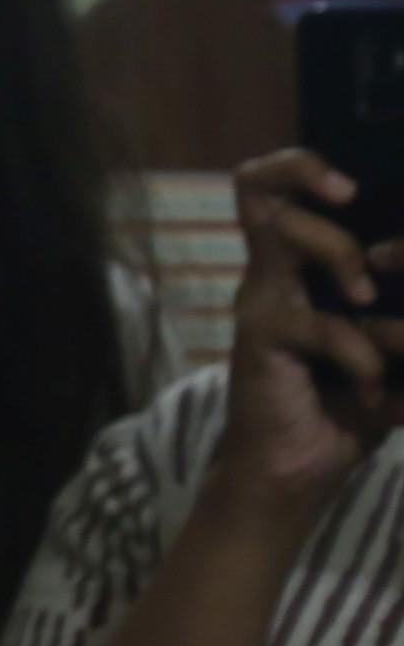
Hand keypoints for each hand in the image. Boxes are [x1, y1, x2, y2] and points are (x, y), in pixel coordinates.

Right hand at [220, 149, 393, 510]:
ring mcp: (261, 303)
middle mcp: (271, 277)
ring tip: (366, 297)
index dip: (303, 167)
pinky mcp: (261, 338)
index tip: (354, 188)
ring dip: (342, 253)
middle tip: (348, 196)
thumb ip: (402, 329)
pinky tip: (369, 393)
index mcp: (296, 274)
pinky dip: (363, 357)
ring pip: (284, 230)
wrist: (292, 478)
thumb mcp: (386, 359)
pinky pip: (323, 324)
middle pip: (256, 186)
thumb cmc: (340, 413)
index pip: (271, 192)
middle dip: (304, 172)